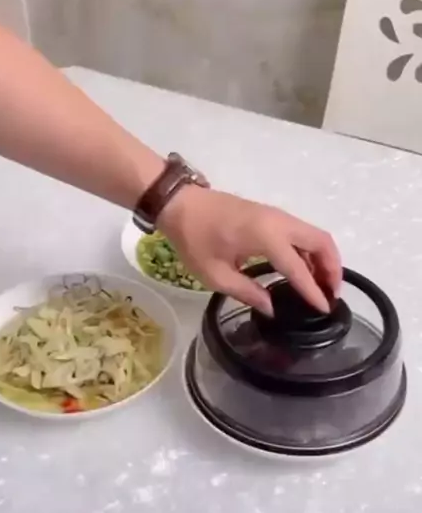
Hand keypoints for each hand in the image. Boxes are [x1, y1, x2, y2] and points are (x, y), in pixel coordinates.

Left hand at [159, 186, 341, 314]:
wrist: (180, 204)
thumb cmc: (194, 239)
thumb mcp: (215, 275)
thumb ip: (247, 292)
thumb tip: (272, 308)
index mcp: (266, 236)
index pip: (298, 267)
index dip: (312, 290)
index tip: (324, 309)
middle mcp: (279, 222)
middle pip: (321, 242)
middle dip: (331, 269)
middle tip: (330, 295)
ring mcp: (277, 215)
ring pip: (314, 235)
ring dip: (324, 259)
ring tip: (321, 286)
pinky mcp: (271, 215)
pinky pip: (302, 232)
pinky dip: (311, 250)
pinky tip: (304, 271)